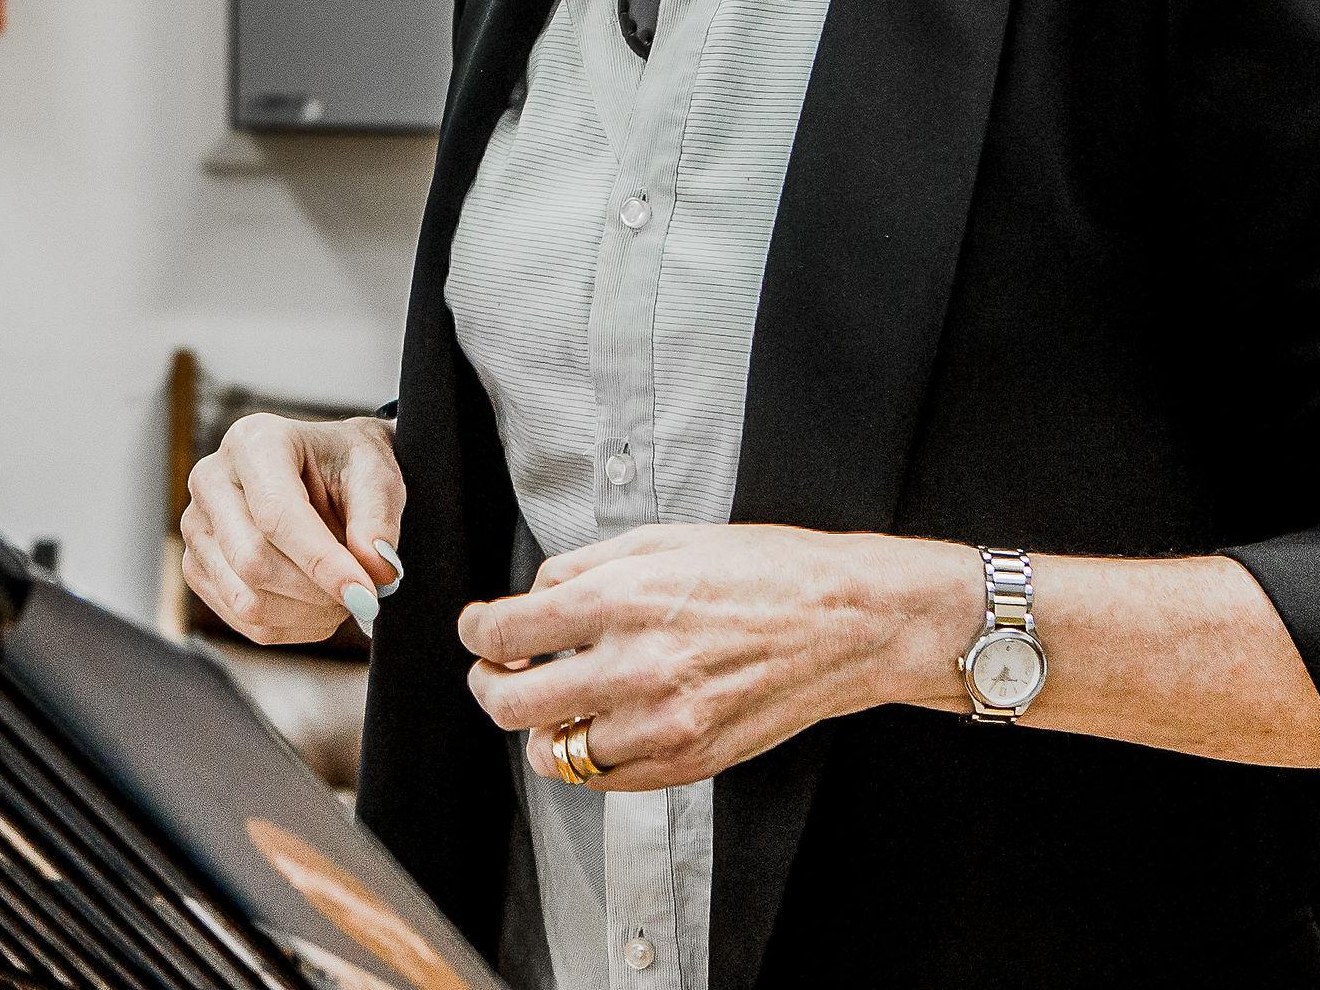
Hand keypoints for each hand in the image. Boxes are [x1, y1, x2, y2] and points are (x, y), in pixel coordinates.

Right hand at [180, 411, 404, 644]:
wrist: (326, 473)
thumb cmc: (347, 467)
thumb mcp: (377, 475)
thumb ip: (379, 520)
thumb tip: (377, 570)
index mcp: (253, 442)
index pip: (277, 514)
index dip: (322, 561)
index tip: (365, 594)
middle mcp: (212, 480)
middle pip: (253, 560)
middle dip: (317, 591)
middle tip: (363, 594)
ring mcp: (197, 527)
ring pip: (247, 600)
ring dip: (307, 613)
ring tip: (340, 593)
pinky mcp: (198, 568)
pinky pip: (244, 621)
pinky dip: (292, 625)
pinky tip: (316, 602)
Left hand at [459, 525, 976, 791]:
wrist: (843, 623)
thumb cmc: (759, 571)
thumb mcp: (660, 540)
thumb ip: (583, 569)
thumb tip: (531, 600)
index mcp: (620, 599)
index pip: (504, 634)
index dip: (476, 634)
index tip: (479, 632)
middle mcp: (634, 666)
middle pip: (511, 703)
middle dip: (489, 687)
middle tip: (497, 674)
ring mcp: (661, 723)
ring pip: (552, 752)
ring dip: (540, 729)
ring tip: (555, 703)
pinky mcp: (687, 761)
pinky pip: (603, 779)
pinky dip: (587, 757)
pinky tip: (600, 724)